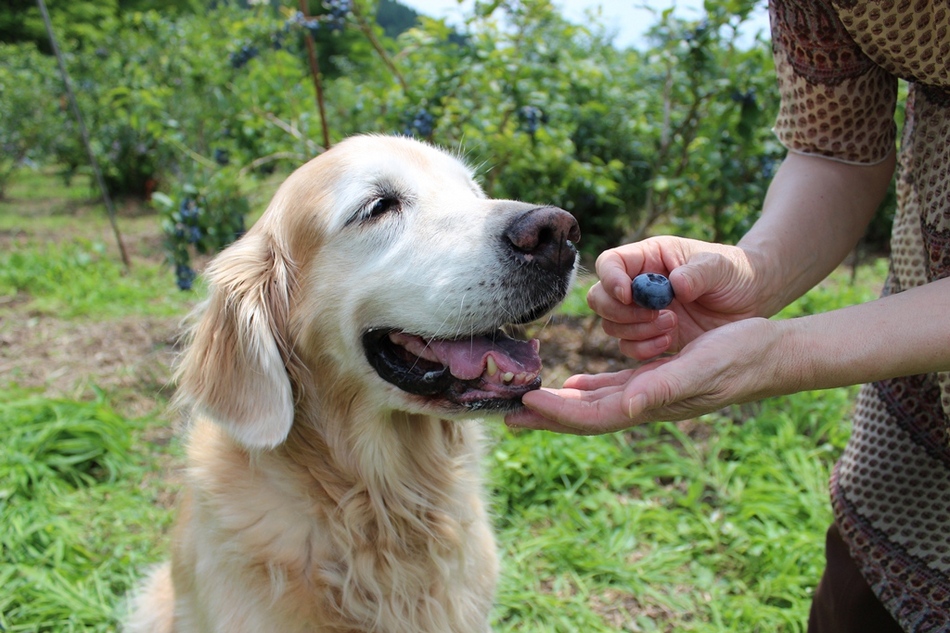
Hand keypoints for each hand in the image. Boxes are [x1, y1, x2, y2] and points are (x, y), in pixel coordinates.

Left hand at [506, 318, 793, 433]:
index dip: (558, 413)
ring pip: (595, 404)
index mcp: (651, 404)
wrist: (771, 353)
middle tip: (506, 414)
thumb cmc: (740, 357)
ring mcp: (651, 393)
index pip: (593, 416)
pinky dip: (590, 389)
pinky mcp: (658, 378)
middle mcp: (646, 404)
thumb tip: (626, 406)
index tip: (524, 403)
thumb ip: (662, 388)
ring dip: (561, 406)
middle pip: (585, 415)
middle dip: (547, 416)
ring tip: (528, 403)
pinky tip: (575, 385)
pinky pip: (614, 388)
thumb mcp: (700, 368)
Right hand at [590, 236, 764, 360]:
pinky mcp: (651, 336)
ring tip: (672, 325)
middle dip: (619, 312)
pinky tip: (670, 341)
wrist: (752, 300)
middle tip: (654, 315)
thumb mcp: (721, 267)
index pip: (610, 263)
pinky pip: (629, 347)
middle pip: (600, 298)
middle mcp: (638, 284)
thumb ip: (699, 273)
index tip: (629, 295)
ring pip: (611, 325)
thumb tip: (675, 284)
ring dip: (635, 331)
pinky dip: (643, 349)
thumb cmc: (736, 272)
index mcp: (649, 257)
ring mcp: (642, 312)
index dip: (610, 279)